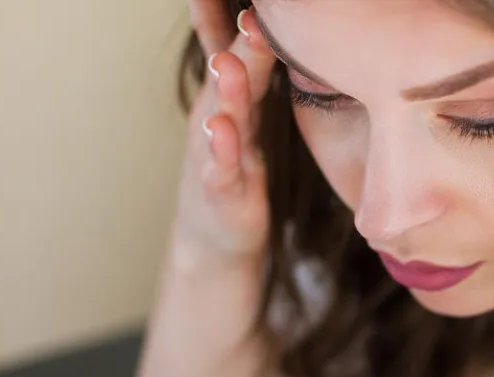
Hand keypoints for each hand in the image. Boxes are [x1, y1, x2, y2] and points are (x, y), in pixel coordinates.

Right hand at [176, 2, 275, 269]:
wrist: (216, 237)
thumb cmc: (236, 166)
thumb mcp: (248, 111)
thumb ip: (256, 69)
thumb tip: (278, 30)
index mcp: (235, 96)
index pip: (235, 46)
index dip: (234, 16)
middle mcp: (220, 116)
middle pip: (231, 73)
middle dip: (239, 42)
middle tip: (253, 12)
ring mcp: (216, 153)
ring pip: (222, 117)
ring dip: (225, 91)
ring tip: (227, 63)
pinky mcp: (220, 191)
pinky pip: (220, 168)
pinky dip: (220, 151)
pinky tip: (220, 131)